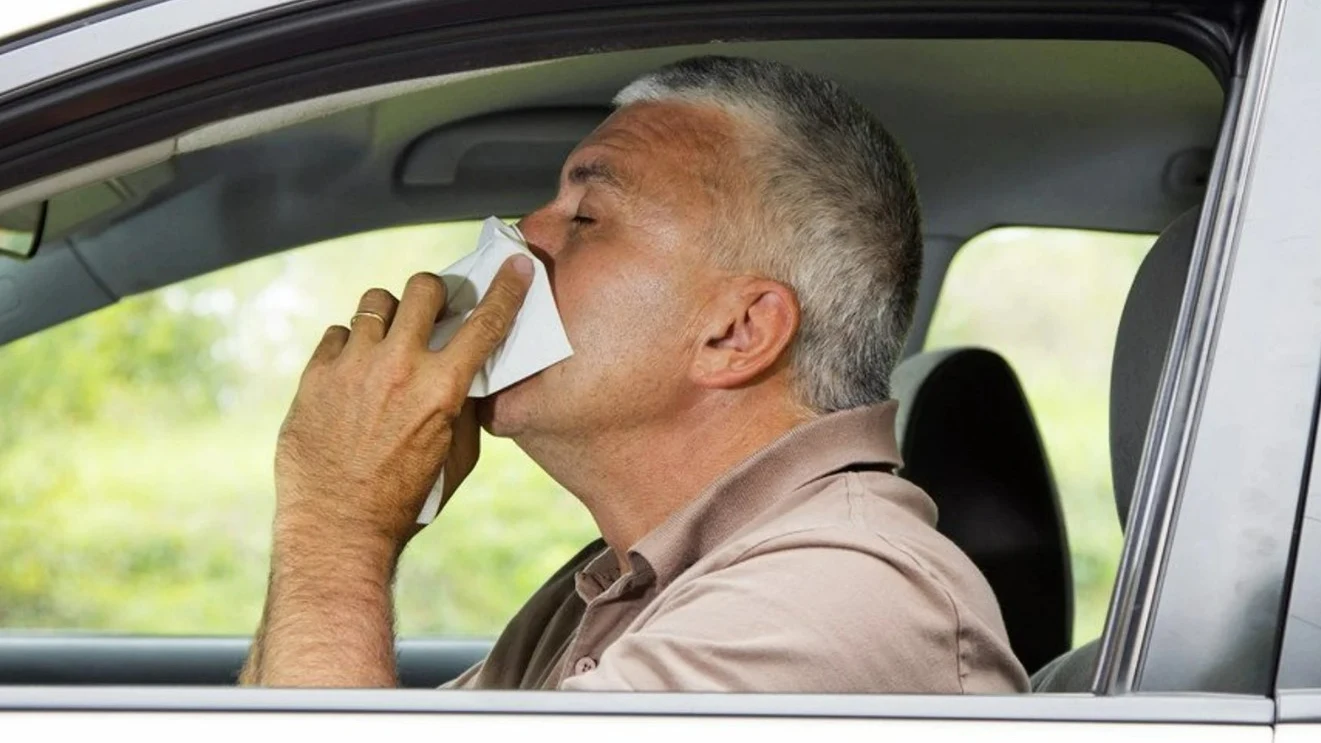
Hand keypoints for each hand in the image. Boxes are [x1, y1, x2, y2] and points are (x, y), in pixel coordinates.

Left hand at [273, 255, 533, 554]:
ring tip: (389, 340)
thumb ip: (466, 409)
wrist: (338, 528)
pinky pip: (338, 333)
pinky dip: (351, 345)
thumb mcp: (457, 459)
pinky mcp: (316, 375)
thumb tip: (469, 375)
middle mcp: (398, 367)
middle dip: (434, 293)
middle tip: (433, 310)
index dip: (507, 289)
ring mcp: (353, 367)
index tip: (516, 267)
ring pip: (375, 301)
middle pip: (422, 288)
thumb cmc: (405, 501)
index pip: (485, 323)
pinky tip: (355, 372)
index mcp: (442, 389)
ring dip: (390, 315)